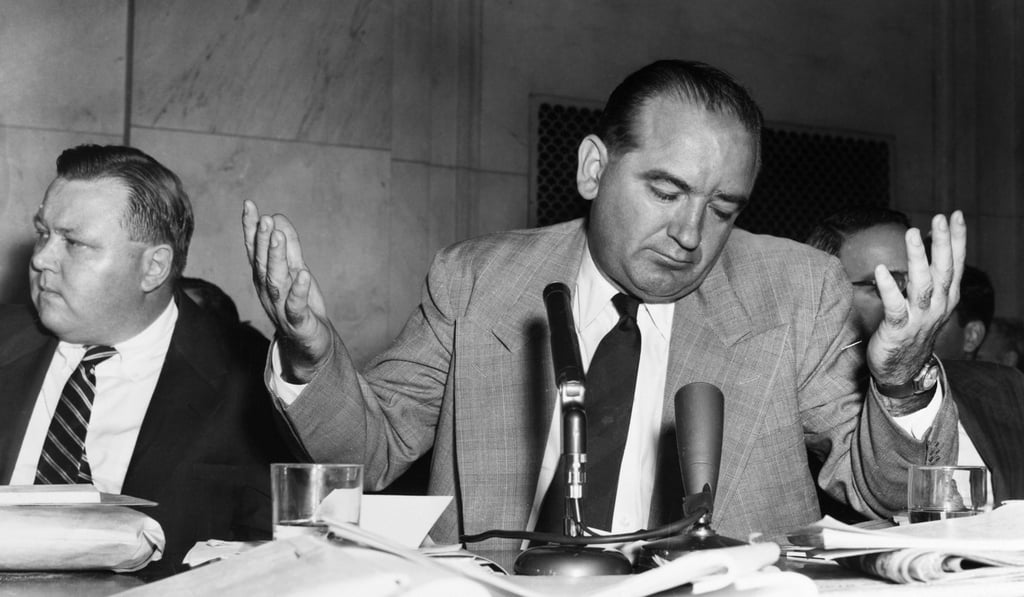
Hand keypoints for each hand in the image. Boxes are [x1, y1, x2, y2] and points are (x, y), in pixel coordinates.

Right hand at [242, 200, 332, 382]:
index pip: (255, 250)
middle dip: (262, 240)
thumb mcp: (296, 271)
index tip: (249, 205)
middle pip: (262, 264)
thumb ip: (288, 246)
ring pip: (276, 282)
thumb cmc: (301, 306)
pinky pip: (297, 307)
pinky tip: (304, 275)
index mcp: (265, 278)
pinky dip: (299, 291)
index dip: (251, 228)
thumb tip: (276, 216)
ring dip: (276, 259)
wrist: (311, 347)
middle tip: (264, 218)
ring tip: (278, 237)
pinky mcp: (299, 324)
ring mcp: (282, 308)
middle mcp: (269, 292)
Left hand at [866, 211, 966, 390]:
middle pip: (943, 270)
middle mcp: (938, 307)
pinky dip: (889, 288)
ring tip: (912, 233)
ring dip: (917, 258)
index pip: (955, 264)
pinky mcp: (898, 330)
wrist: (903, 371)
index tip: (955, 215)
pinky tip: (881, 270)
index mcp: (946, 298)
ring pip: (922, 284)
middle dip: (943, 243)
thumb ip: (929, 278)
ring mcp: (920, 319)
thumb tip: (928, 246)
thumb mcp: (928, 303)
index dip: (956, 240)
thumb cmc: (913, 331)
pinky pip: (895, 307)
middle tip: (940, 218)